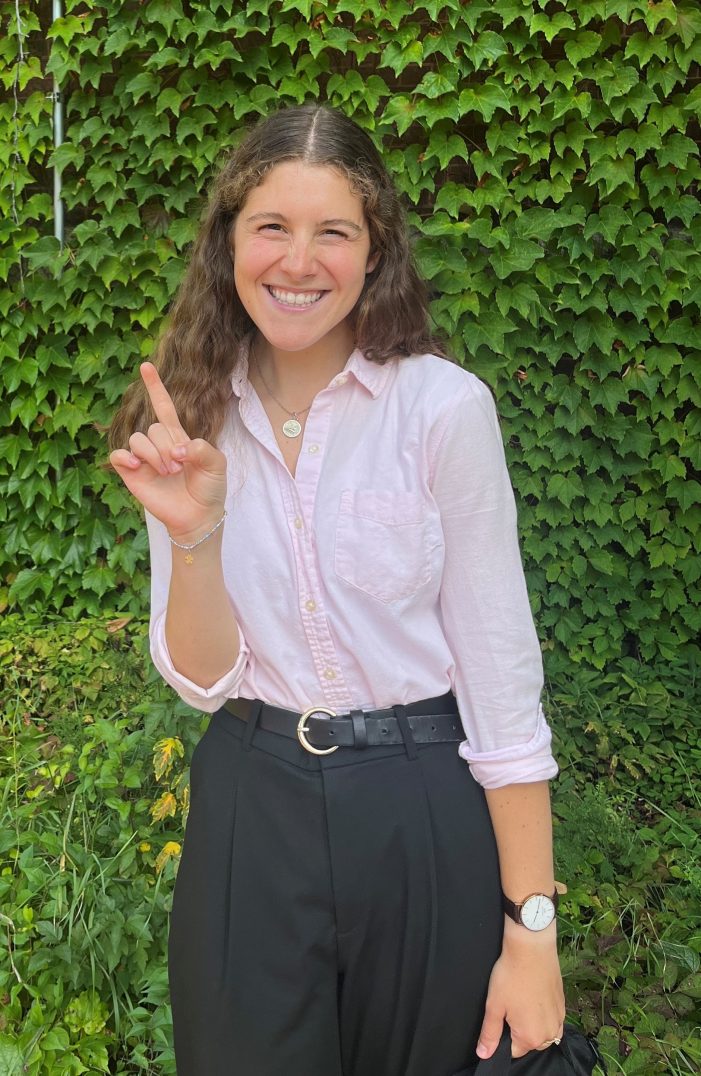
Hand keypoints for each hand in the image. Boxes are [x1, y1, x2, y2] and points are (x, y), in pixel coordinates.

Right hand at [109, 362, 226, 540]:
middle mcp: (158, 444)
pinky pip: (119, 455)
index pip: (164, 407)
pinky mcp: (132, 474)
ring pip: (138, 439)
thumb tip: (177, 451)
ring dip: (154, 455)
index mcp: (178, 437)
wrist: (198, 516)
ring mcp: (143, 459)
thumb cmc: (209, 489)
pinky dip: (126, 457)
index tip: (146, 366)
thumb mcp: (217, 464)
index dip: (155, 387)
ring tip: (167, 472)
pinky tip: (137, 466)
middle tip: (179, 467)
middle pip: (154, 427)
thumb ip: (202, 449)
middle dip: (168, 446)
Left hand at [476, 921, 565, 1059]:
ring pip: (542, 1031)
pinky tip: (533, 994)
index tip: (502, 1015)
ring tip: (522, 998)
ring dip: (532, 1021)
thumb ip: (489, 1034)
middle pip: (529, 1041)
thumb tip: (484, 1054)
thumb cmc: (512, 975)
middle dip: (519, 1029)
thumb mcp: (494, 1005)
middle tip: (511, 1004)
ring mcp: (559, 1018)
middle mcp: (549, 1033)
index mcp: (531, 1037)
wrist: (531, 948)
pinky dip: (543, 1012)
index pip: (513, 1050)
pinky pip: (551, 1018)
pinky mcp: (563, 1004)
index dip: (504, 1034)